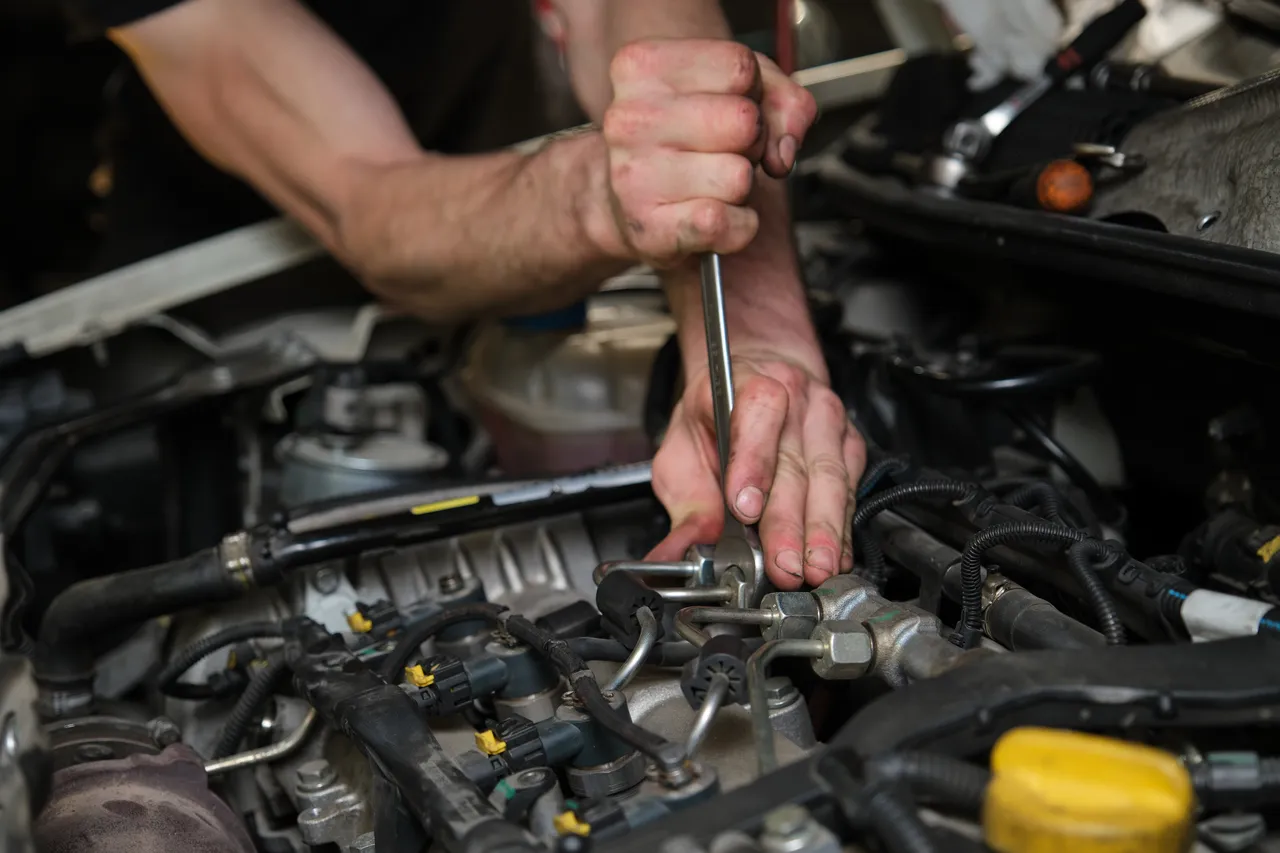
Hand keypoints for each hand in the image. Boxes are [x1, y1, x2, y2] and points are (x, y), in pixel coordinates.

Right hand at [599, 38, 816, 266]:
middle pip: (745, 122)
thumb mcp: (735, 93)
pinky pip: (725, 224)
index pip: (740, 68)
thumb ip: (781, 100)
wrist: (627, 202)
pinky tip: (715, 216)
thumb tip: (783, 150)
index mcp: (642, 67)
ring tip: (711, 182)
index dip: (752, 93)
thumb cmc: (683, 139)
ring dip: (742, 186)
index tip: (727, 107)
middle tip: (724, 150)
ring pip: (739, 177)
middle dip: (752, 141)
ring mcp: (634, 176)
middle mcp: (630, 118)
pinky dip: (738, 226)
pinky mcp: (650, 229)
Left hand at [646, 351, 866, 589]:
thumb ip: (683, 503)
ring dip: (823, 530)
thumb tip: (672, 553)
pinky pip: (850, 487)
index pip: (757, 416)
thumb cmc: (718, 412)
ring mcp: (826, 419)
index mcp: (745, 386)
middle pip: (794, 464)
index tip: (744, 508)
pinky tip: (835, 554)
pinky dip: (842, 527)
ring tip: (816, 568)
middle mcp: (794, 398)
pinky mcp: (848, 441)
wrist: (757, 372)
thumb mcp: (683, 447)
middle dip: (788, 522)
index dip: (752, 463)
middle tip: (783, 564)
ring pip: (829, 478)